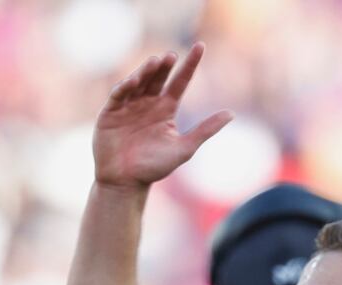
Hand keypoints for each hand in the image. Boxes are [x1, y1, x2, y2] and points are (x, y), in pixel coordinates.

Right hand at [93, 42, 232, 189]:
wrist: (126, 182)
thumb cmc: (155, 167)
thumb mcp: (185, 148)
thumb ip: (206, 130)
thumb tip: (231, 114)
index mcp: (166, 109)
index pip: (180, 82)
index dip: (189, 65)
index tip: (200, 46)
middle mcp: (147, 104)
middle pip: (158, 78)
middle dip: (164, 66)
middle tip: (172, 56)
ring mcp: (128, 106)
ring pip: (138, 82)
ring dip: (146, 72)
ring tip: (156, 62)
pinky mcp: (109, 113)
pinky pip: (118, 96)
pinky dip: (125, 87)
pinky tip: (133, 82)